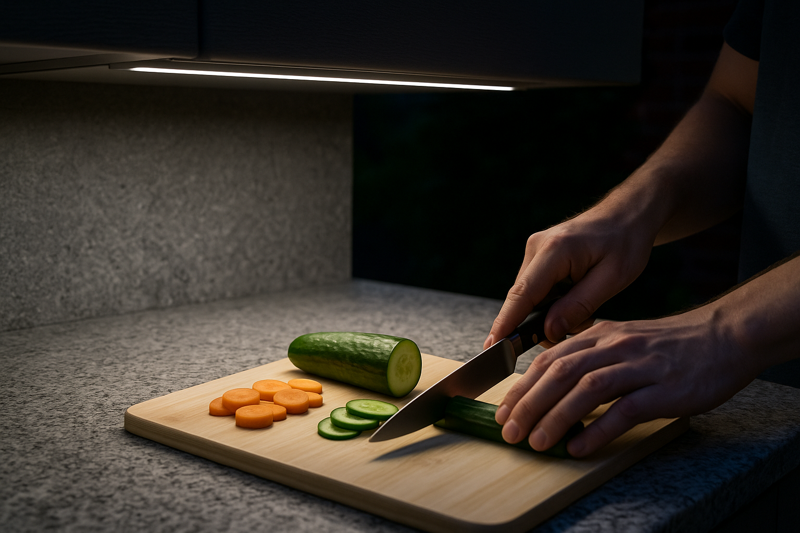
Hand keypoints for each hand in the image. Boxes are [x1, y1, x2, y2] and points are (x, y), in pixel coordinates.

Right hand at [483, 203, 655, 349]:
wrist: (627, 214)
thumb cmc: (625, 243)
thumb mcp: (612, 278)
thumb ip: (578, 306)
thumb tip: (549, 332)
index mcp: (555, 250)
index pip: (523, 294)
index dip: (505, 323)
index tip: (492, 347)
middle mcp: (537, 247)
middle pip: (524, 299)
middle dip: (540, 324)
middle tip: (571, 334)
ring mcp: (535, 250)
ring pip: (531, 297)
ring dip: (551, 313)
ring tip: (584, 313)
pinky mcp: (538, 256)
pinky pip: (537, 288)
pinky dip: (552, 303)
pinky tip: (576, 300)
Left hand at [495, 306, 759, 456]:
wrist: (723, 337)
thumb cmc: (669, 345)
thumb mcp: (622, 339)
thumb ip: (589, 356)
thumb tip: (552, 384)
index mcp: (599, 335)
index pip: (549, 359)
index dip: (522, 386)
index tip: (503, 410)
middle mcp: (614, 346)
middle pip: (560, 373)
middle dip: (530, 404)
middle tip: (510, 431)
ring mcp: (639, 366)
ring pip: (587, 388)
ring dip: (556, 417)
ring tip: (538, 442)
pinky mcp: (663, 388)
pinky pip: (625, 410)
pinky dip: (598, 430)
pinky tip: (581, 448)